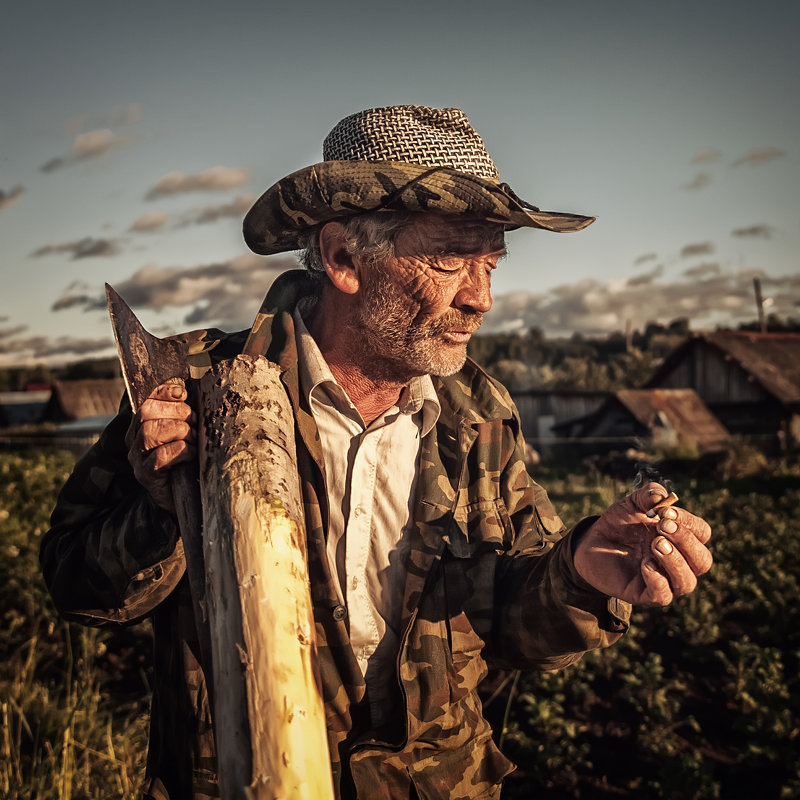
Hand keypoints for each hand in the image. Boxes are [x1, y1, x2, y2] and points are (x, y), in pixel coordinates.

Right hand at [125, 380, 195, 513]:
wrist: (187, 500)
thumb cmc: (190, 462)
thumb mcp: (189, 434)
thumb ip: (187, 415)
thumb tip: (192, 393)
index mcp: (142, 425)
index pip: (147, 400)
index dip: (164, 392)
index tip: (183, 393)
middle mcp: (135, 440)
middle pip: (146, 412)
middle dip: (176, 413)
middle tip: (195, 424)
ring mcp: (138, 459)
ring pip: (150, 432)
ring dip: (178, 431)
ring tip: (194, 439)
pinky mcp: (147, 477)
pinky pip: (159, 457)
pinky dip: (180, 451)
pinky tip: (192, 454)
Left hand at [573, 482, 711, 604]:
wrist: (591, 542)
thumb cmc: (619, 524)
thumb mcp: (631, 504)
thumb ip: (647, 495)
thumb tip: (662, 495)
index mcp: (680, 539)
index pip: (702, 533)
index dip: (688, 522)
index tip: (664, 512)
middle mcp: (678, 562)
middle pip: (703, 560)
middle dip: (685, 541)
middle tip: (661, 526)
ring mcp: (664, 580)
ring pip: (687, 581)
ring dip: (675, 561)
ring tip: (655, 544)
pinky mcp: (645, 594)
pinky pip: (663, 596)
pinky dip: (658, 580)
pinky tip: (645, 564)